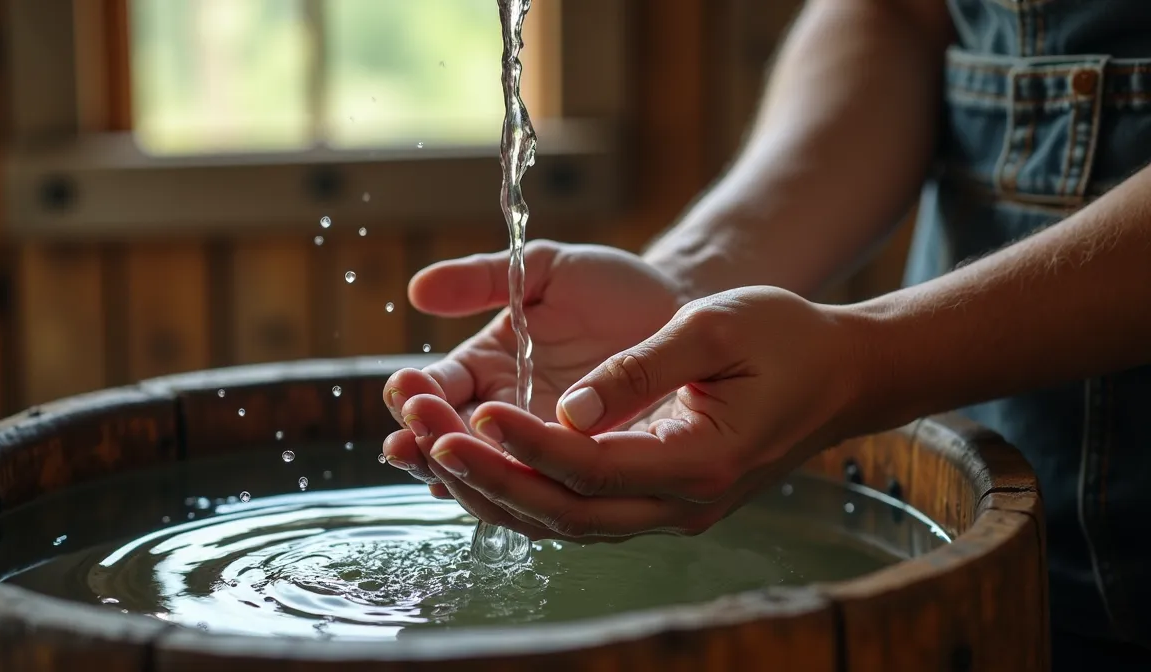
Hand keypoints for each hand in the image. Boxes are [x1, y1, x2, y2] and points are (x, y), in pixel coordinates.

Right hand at [381, 241, 684, 499]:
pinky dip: (512, 498)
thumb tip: (419, 290)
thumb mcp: (545, 270)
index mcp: (486, 366)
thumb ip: (483, 278)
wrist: (680, 313)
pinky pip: (540, 496)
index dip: (418, 393)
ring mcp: (539, 446)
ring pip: (488, 475)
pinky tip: (494, 496)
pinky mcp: (578, 471)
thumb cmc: (612, 287)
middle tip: (414, 434)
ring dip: (460, 473)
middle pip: (450, 441)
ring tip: (442, 464)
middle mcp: (504, 413)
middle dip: (427, 438)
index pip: (438, 389)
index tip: (406, 389)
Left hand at [403, 286, 865, 539]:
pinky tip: (478, 463)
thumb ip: (643, 368)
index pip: (594, 467)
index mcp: (701, 462)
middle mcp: (680, 504)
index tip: (475, 406)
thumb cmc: (782, 339)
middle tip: (427, 439)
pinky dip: (522, 491)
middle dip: (491, 477)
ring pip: (564, 523)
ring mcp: (668, 510)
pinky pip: (576, 511)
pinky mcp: (654, 499)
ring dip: (495, 489)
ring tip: (432, 450)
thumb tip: (571, 407)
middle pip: (566, 512)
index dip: (528, 442)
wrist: (836, 374)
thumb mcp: (716, 329)